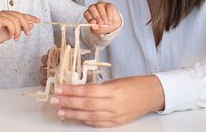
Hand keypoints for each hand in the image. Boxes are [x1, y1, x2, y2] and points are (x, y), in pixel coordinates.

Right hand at [0, 10, 39, 43]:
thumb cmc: (0, 35)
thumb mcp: (14, 32)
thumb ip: (21, 28)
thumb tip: (31, 25)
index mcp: (11, 15)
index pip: (23, 15)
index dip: (31, 17)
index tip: (39, 21)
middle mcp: (7, 13)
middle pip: (21, 16)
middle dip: (26, 25)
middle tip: (28, 34)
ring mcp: (3, 14)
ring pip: (16, 20)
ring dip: (18, 31)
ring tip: (16, 38)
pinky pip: (10, 22)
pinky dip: (12, 30)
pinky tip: (11, 36)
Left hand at [50, 75, 164, 126]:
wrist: (151, 94)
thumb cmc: (133, 84)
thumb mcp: (115, 81)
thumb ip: (98, 87)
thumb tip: (79, 90)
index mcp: (114, 90)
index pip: (88, 91)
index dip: (72, 91)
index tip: (60, 89)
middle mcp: (115, 104)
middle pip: (86, 104)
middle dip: (68, 103)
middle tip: (55, 100)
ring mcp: (116, 116)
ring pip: (90, 116)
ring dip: (73, 114)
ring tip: (60, 111)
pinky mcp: (118, 123)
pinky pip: (99, 123)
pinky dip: (86, 121)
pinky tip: (76, 117)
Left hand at [84, 2, 121, 33]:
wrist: (112, 25)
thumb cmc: (103, 26)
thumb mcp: (98, 30)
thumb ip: (94, 28)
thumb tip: (94, 26)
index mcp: (88, 13)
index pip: (86, 14)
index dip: (89, 18)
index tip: (94, 23)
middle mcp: (93, 7)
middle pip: (92, 8)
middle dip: (97, 17)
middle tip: (101, 23)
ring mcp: (101, 5)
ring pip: (100, 7)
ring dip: (103, 16)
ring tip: (106, 23)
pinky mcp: (108, 5)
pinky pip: (108, 8)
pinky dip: (109, 15)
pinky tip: (109, 21)